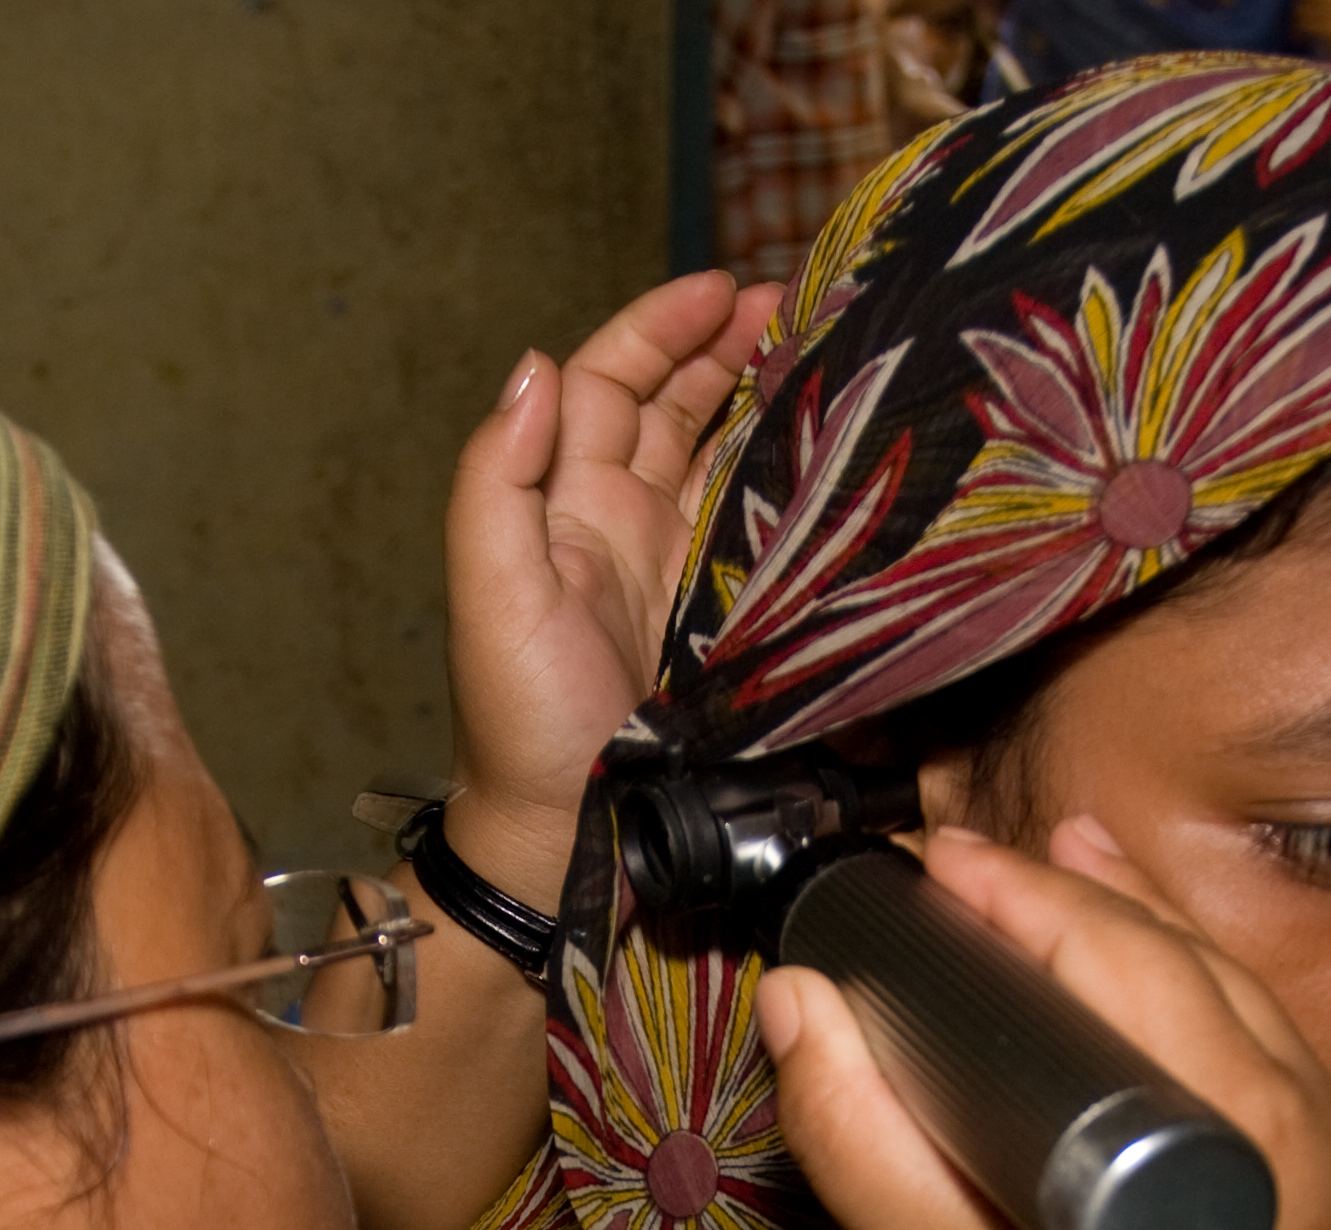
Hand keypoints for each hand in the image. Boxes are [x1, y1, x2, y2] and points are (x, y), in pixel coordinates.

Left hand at [444, 272, 780, 895]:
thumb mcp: (490, 592)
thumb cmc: (521, 724)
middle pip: (676, 403)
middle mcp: (620, 521)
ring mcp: (679, 568)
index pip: (607, 382)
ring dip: (770, 397)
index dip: (660, 328)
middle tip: (801, 307)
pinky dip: (797, 476)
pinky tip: (840, 447)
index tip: (722, 289)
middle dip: (728, 345)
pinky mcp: (729, 615)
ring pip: (725, 452)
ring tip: (830, 354)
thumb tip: (535, 365)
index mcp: (560, 502)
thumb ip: (496, 477)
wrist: (572, 838)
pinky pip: (764, 525)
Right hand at [752, 820, 1330, 1229]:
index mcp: (1248, 1128)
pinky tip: (1156, 997)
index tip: (932, 864)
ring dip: (1146, 939)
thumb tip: (799, 1006)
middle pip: (1191, 965)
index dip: (1019, 894)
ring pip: (1243, 1009)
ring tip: (1066, 871)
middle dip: (1078, 898)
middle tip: (974, 864)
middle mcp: (1323, 1129)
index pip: (1122, 957)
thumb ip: (871, 1149)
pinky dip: (1204, 1012)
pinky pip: (1275, 1075)